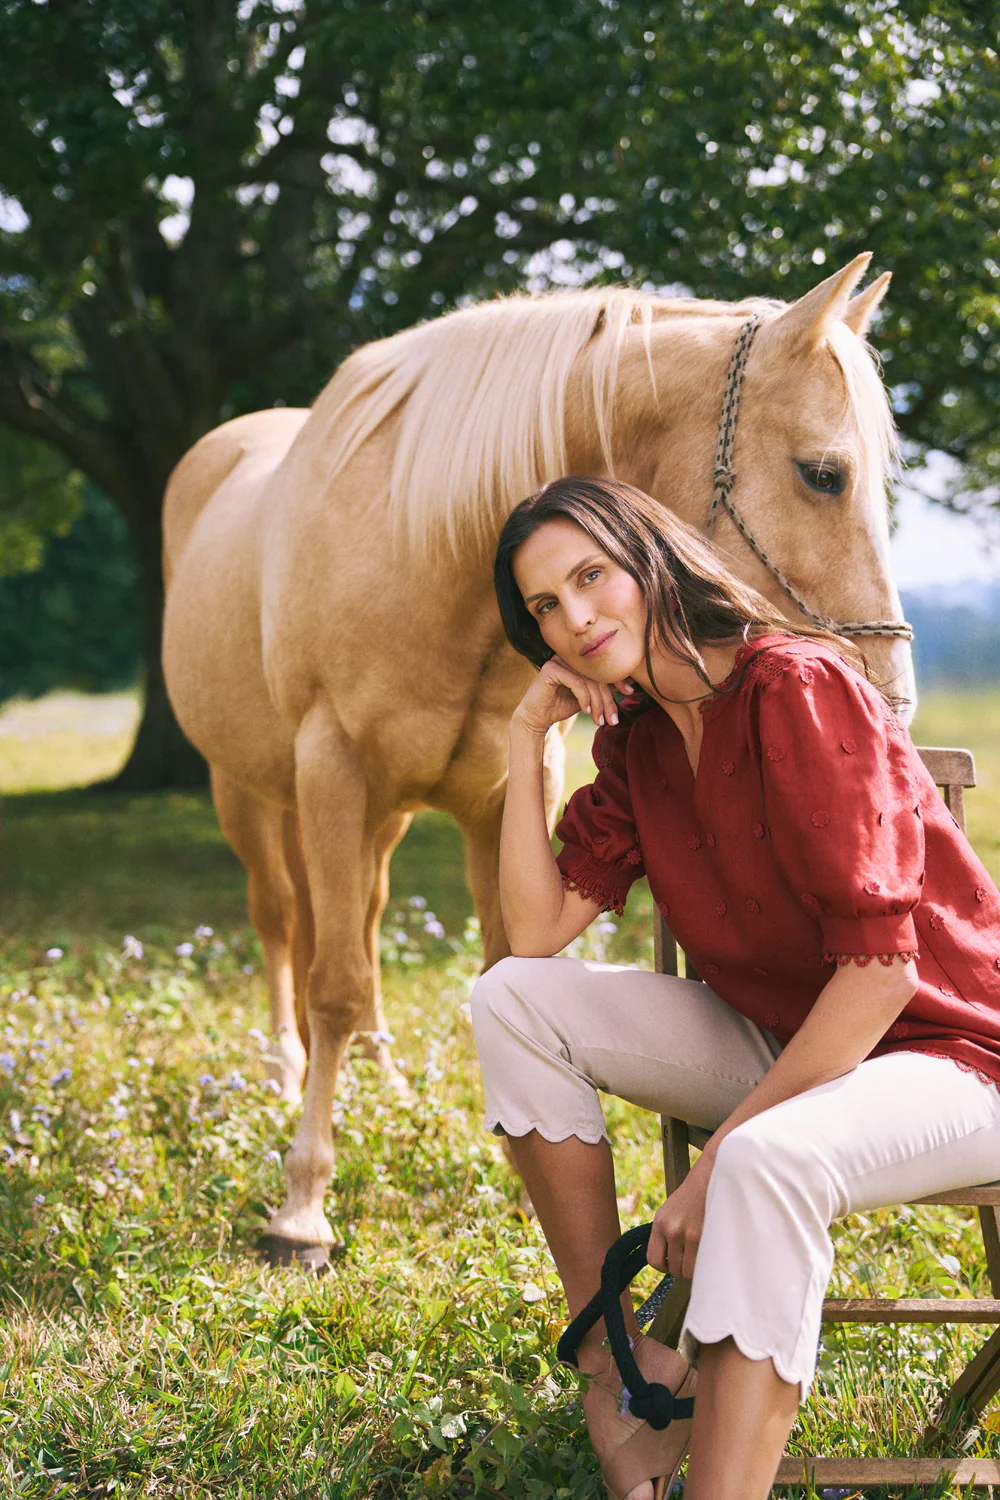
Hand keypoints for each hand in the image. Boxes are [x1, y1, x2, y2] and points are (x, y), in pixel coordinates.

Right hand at [511, 656, 634, 737]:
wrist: (536, 718)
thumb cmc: (561, 706)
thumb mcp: (587, 698)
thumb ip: (602, 690)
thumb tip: (628, 686)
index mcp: (579, 660)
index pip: (603, 667)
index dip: (618, 679)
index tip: (630, 693)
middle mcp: (569, 656)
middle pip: (598, 674)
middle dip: (608, 699)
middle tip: (614, 719)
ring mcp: (559, 660)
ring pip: (589, 680)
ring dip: (598, 703)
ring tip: (600, 720)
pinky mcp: (551, 669)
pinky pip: (576, 682)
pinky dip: (584, 698)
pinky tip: (586, 712)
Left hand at [646, 1154, 713, 1280]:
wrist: (716, 1171)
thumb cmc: (697, 1193)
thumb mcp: (674, 1209)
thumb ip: (669, 1232)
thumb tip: (671, 1262)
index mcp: (660, 1222)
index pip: (653, 1259)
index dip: (664, 1267)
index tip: (674, 1264)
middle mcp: (671, 1229)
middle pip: (674, 1269)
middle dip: (684, 1269)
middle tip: (694, 1259)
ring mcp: (689, 1234)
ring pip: (689, 1271)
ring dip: (697, 1270)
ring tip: (705, 1257)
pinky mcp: (706, 1236)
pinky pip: (704, 1265)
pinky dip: (709, 1265)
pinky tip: (714, 1253)